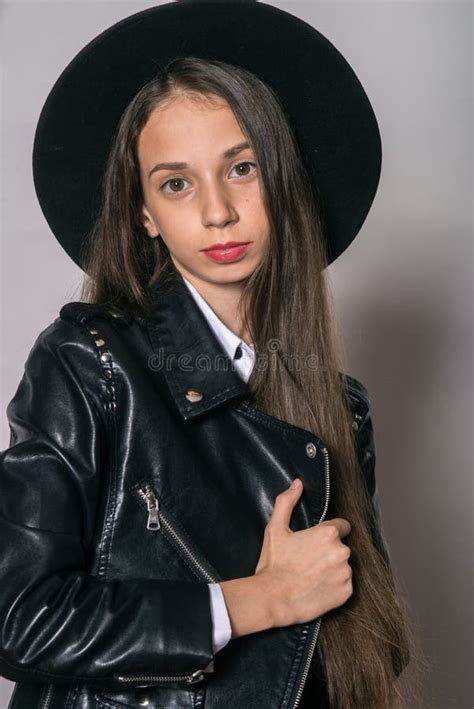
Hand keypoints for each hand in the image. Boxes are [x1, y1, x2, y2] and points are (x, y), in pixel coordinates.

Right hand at [254, 478, 352, 627]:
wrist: (273, 599)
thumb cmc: (274, 563)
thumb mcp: (275, 529)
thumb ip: (287, 502)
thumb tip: (298, 484)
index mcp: (328, 534)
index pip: (341, 526)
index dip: (326, 533)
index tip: (314, 542)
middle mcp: (342, 552)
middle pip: (341, 546)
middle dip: (328, 551)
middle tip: (307, 560)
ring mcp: (345, 574)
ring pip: (343, 565)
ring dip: (332, 568)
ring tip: (311, 575)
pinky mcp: (346, 593)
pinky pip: (344, 584)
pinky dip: (334, 585)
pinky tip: (316, 587)